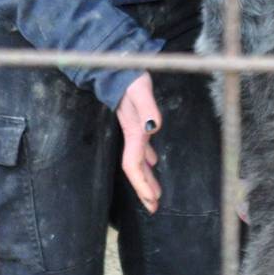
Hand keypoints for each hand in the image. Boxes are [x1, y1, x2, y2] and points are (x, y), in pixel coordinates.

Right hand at [116, 73, 161, 213]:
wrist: (119, 65)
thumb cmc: (130, 77)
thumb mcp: (140, 89)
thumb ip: (147, 106)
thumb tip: (154, 127)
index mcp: (133, 132)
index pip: (133, 165)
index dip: (141, 184)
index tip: (151, 201)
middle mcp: (133, 134)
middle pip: (136, 168)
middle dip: (143, 189)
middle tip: (153, 209)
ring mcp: (134, 129)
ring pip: (139, 160)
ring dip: (146, 178)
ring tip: (154, 195)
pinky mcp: (137, 122)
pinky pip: (142, 148)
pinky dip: (147, 159)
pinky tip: (153, 162)